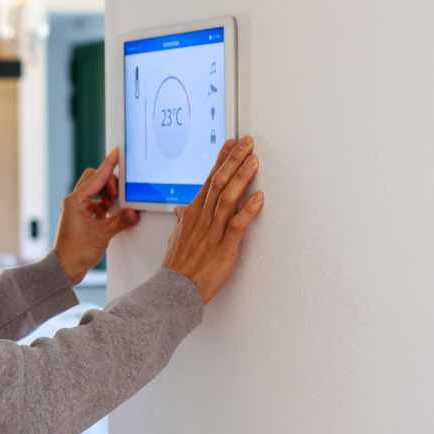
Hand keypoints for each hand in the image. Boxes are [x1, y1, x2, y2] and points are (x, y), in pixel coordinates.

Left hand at [53, 148, 141, 282]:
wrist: (65, 268)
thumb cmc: (76, 252)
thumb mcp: (103, 235)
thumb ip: (120, 221)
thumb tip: (133, 212)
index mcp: (76, 201)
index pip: (96, 177)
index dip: (108, 165)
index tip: (116, 153)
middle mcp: (75, 201)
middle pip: (94, 179)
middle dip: (110, 183)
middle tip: (120, 195)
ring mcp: (77, 208)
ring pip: (95, 190)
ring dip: (108, 194)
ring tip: (117, 205)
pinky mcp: (81, 216)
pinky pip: (96, 202)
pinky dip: (106, 204)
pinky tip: (113, 212)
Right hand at [163, 137, 264, 301]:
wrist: (175, 289)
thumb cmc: (177, 266)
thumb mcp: (177, 238)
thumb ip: (183, 221)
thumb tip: (183, 210)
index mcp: (192, 213)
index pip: (209, 179)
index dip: (222, 160)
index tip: (231, 144)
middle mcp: (202, 218)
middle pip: (219, 182)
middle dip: (234, 160)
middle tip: (247, 143)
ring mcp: (213, 231)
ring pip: (228, 197)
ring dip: (242, 177)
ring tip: (253, 161)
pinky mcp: (224, 247)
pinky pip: (237, 225)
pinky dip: (248, 210)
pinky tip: (258, 198)